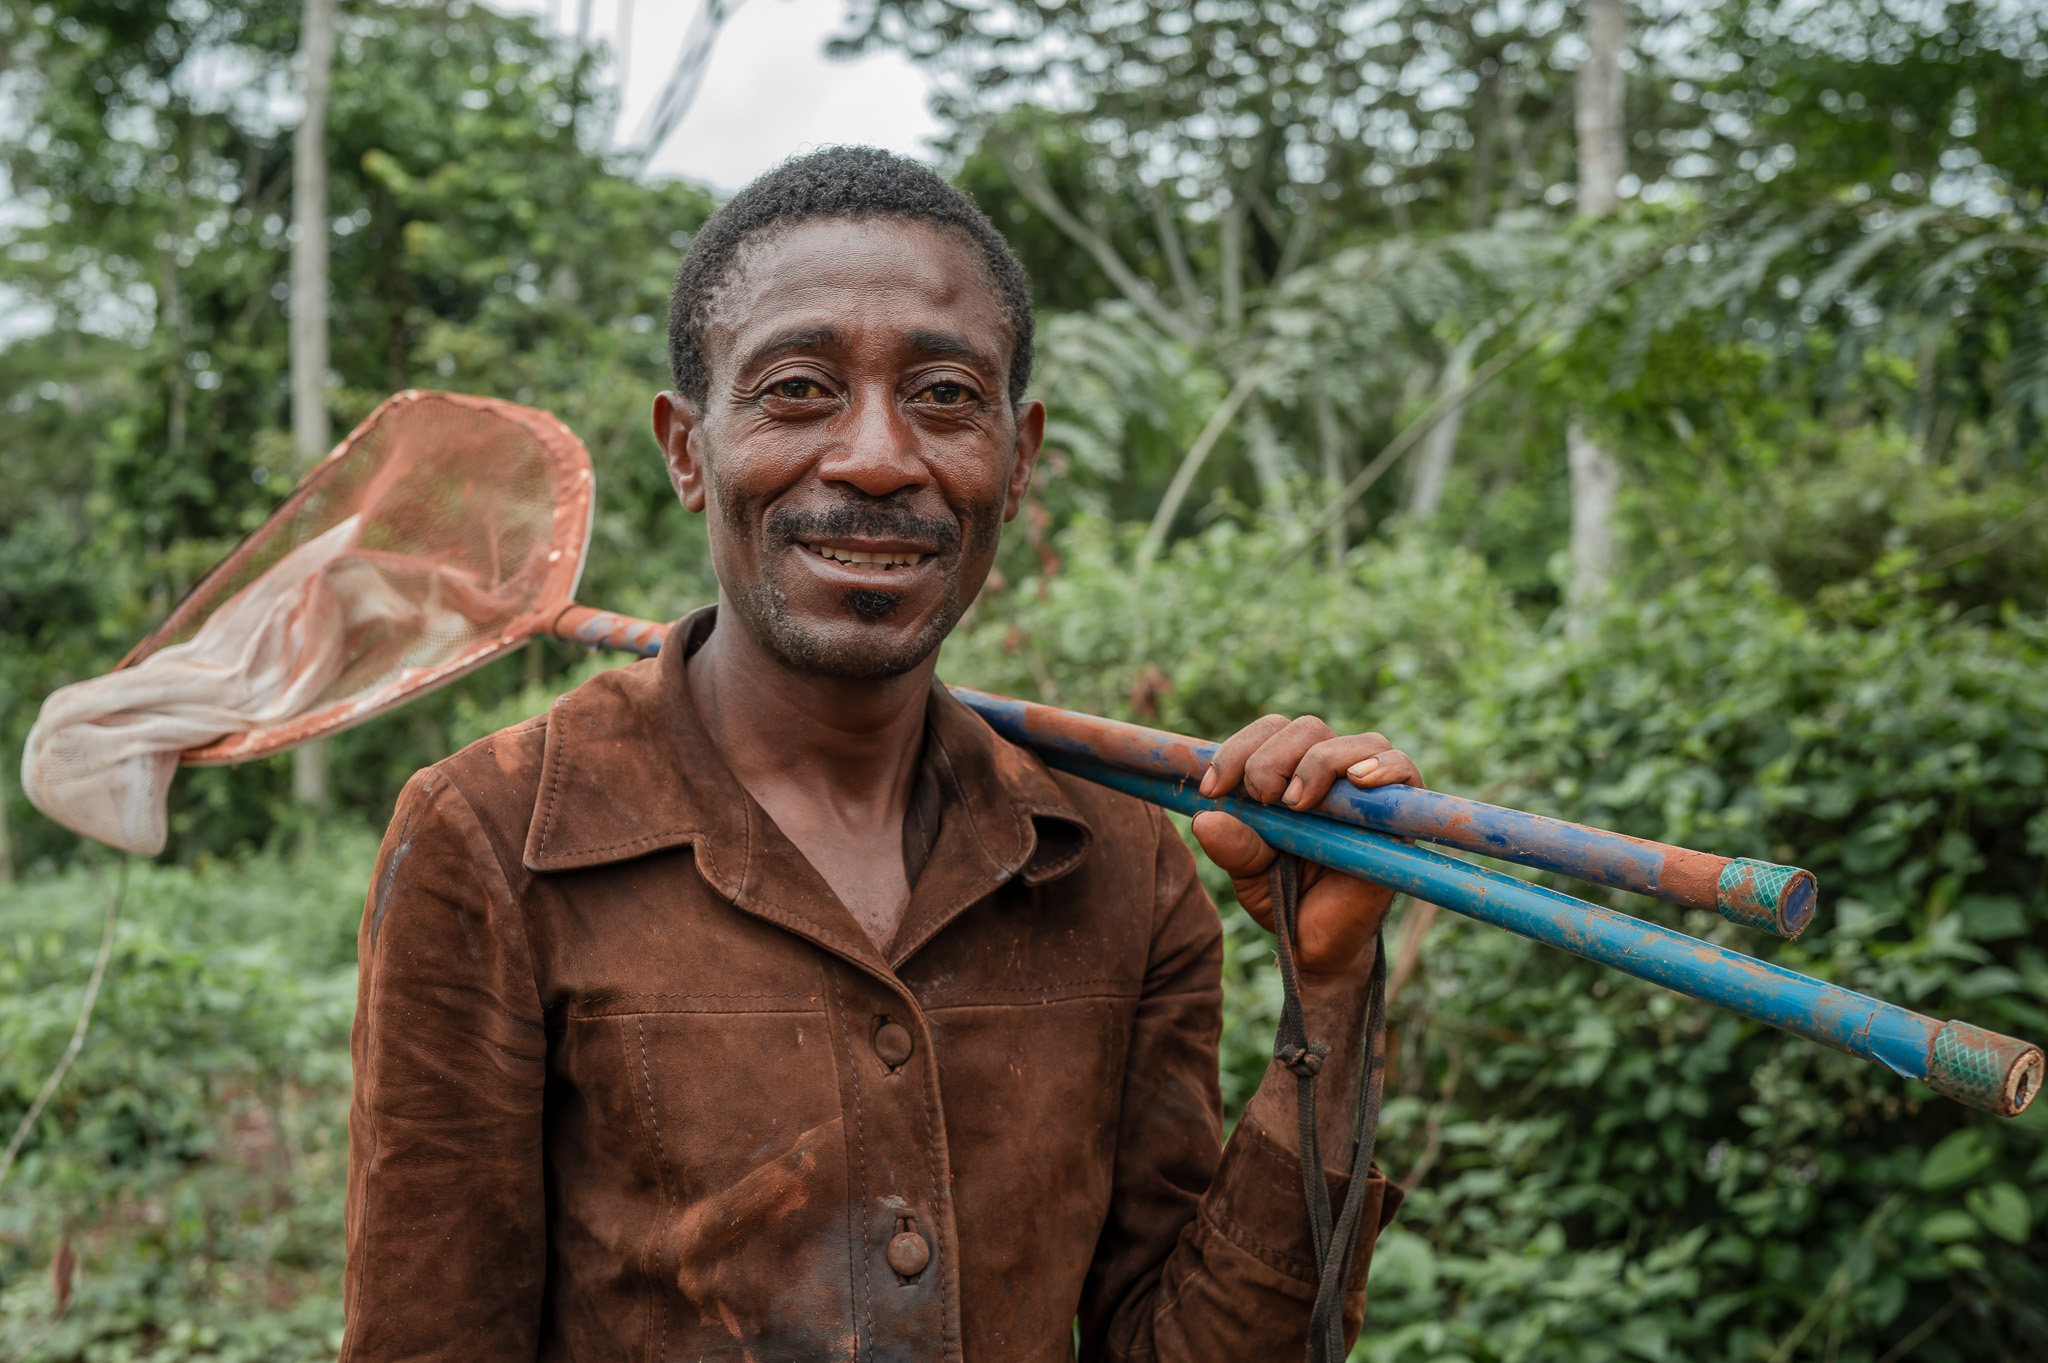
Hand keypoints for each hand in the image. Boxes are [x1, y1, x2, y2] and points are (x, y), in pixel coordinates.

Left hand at [1189, 715, 1426, 977]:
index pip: (1268, 732)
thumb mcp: (1248, 872)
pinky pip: (1404, 769)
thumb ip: (1231, 845)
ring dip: (1318, 763)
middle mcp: (1329, 773)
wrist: (1319, 945)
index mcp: (1287, 773)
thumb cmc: (1284, 897)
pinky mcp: (1400, 815)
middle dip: (1272, 759)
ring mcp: (1368, 791)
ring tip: (1298, 802)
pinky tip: (1358, 781)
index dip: (1237, 750)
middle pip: (1306, 729)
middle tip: (1263, 800)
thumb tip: (1206, 819)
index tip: (1213, 790)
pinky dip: (1383, 767)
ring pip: (1353, 742)